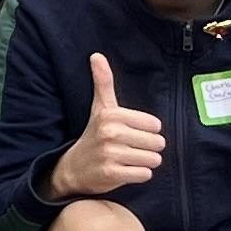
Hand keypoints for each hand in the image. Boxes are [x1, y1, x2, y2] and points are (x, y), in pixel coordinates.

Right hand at [51, 54, 167, 202]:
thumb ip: (103, 82)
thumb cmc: (93, 135)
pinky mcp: (112, 174)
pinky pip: (145, 174)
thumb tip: (97, 55)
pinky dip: (139, 175)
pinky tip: (125, 171)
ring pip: (153, 159)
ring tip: (128, 160)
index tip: (130, 133)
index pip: (155, 125)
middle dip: (148, 149)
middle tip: (130, 149)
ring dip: (144, 163)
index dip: (147, 132)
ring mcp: (110, 154)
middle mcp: (110, 132)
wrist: (72, 168)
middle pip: (157, 143)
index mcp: (111, 114)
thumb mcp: (99, 108)